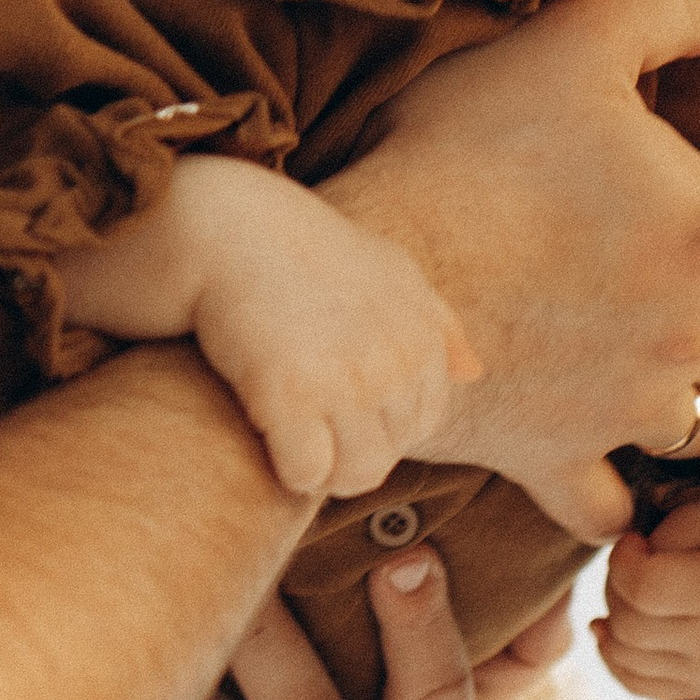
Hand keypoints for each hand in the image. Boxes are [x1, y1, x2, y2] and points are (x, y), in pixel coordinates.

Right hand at [57, 155, 476, 496]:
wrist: (226, 225)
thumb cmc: (301, 247)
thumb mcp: (387, 268)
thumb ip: (436, 321)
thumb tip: (474, 373)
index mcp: (422, 335)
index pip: (422, 423)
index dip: (379, 425)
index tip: (338, 403)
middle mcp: (394, 360)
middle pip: (389, 455)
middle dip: (348, 453)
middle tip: (306, 426)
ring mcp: (346, 379)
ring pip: (354, 475)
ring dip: (319, 471)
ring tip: (289, 439)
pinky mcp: (290, 394)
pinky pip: (307, 473)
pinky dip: (287, 469)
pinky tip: (266, 436)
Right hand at [329, 0, 699, 539]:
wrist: (354, 282)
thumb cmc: (466, 154)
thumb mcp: (574, 41)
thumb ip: (674, 5)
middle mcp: (694, 336)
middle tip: (697, 276)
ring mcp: (628, 412)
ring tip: (654, 351)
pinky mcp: (558, 463)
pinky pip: (618, 509)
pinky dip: (619, 491)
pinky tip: (598, 450)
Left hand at [594, 499, 699, 699]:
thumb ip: (662, 534)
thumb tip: (625, 571)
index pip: (643, 589)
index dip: (622, 561)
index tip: (634, 542)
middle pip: (629, 624)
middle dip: (615, 587)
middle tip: (634, 566)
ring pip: (624, 655)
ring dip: (615, 619)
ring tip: (635, 593)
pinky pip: (634, 682)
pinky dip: (615, 655)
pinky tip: (612, 628)